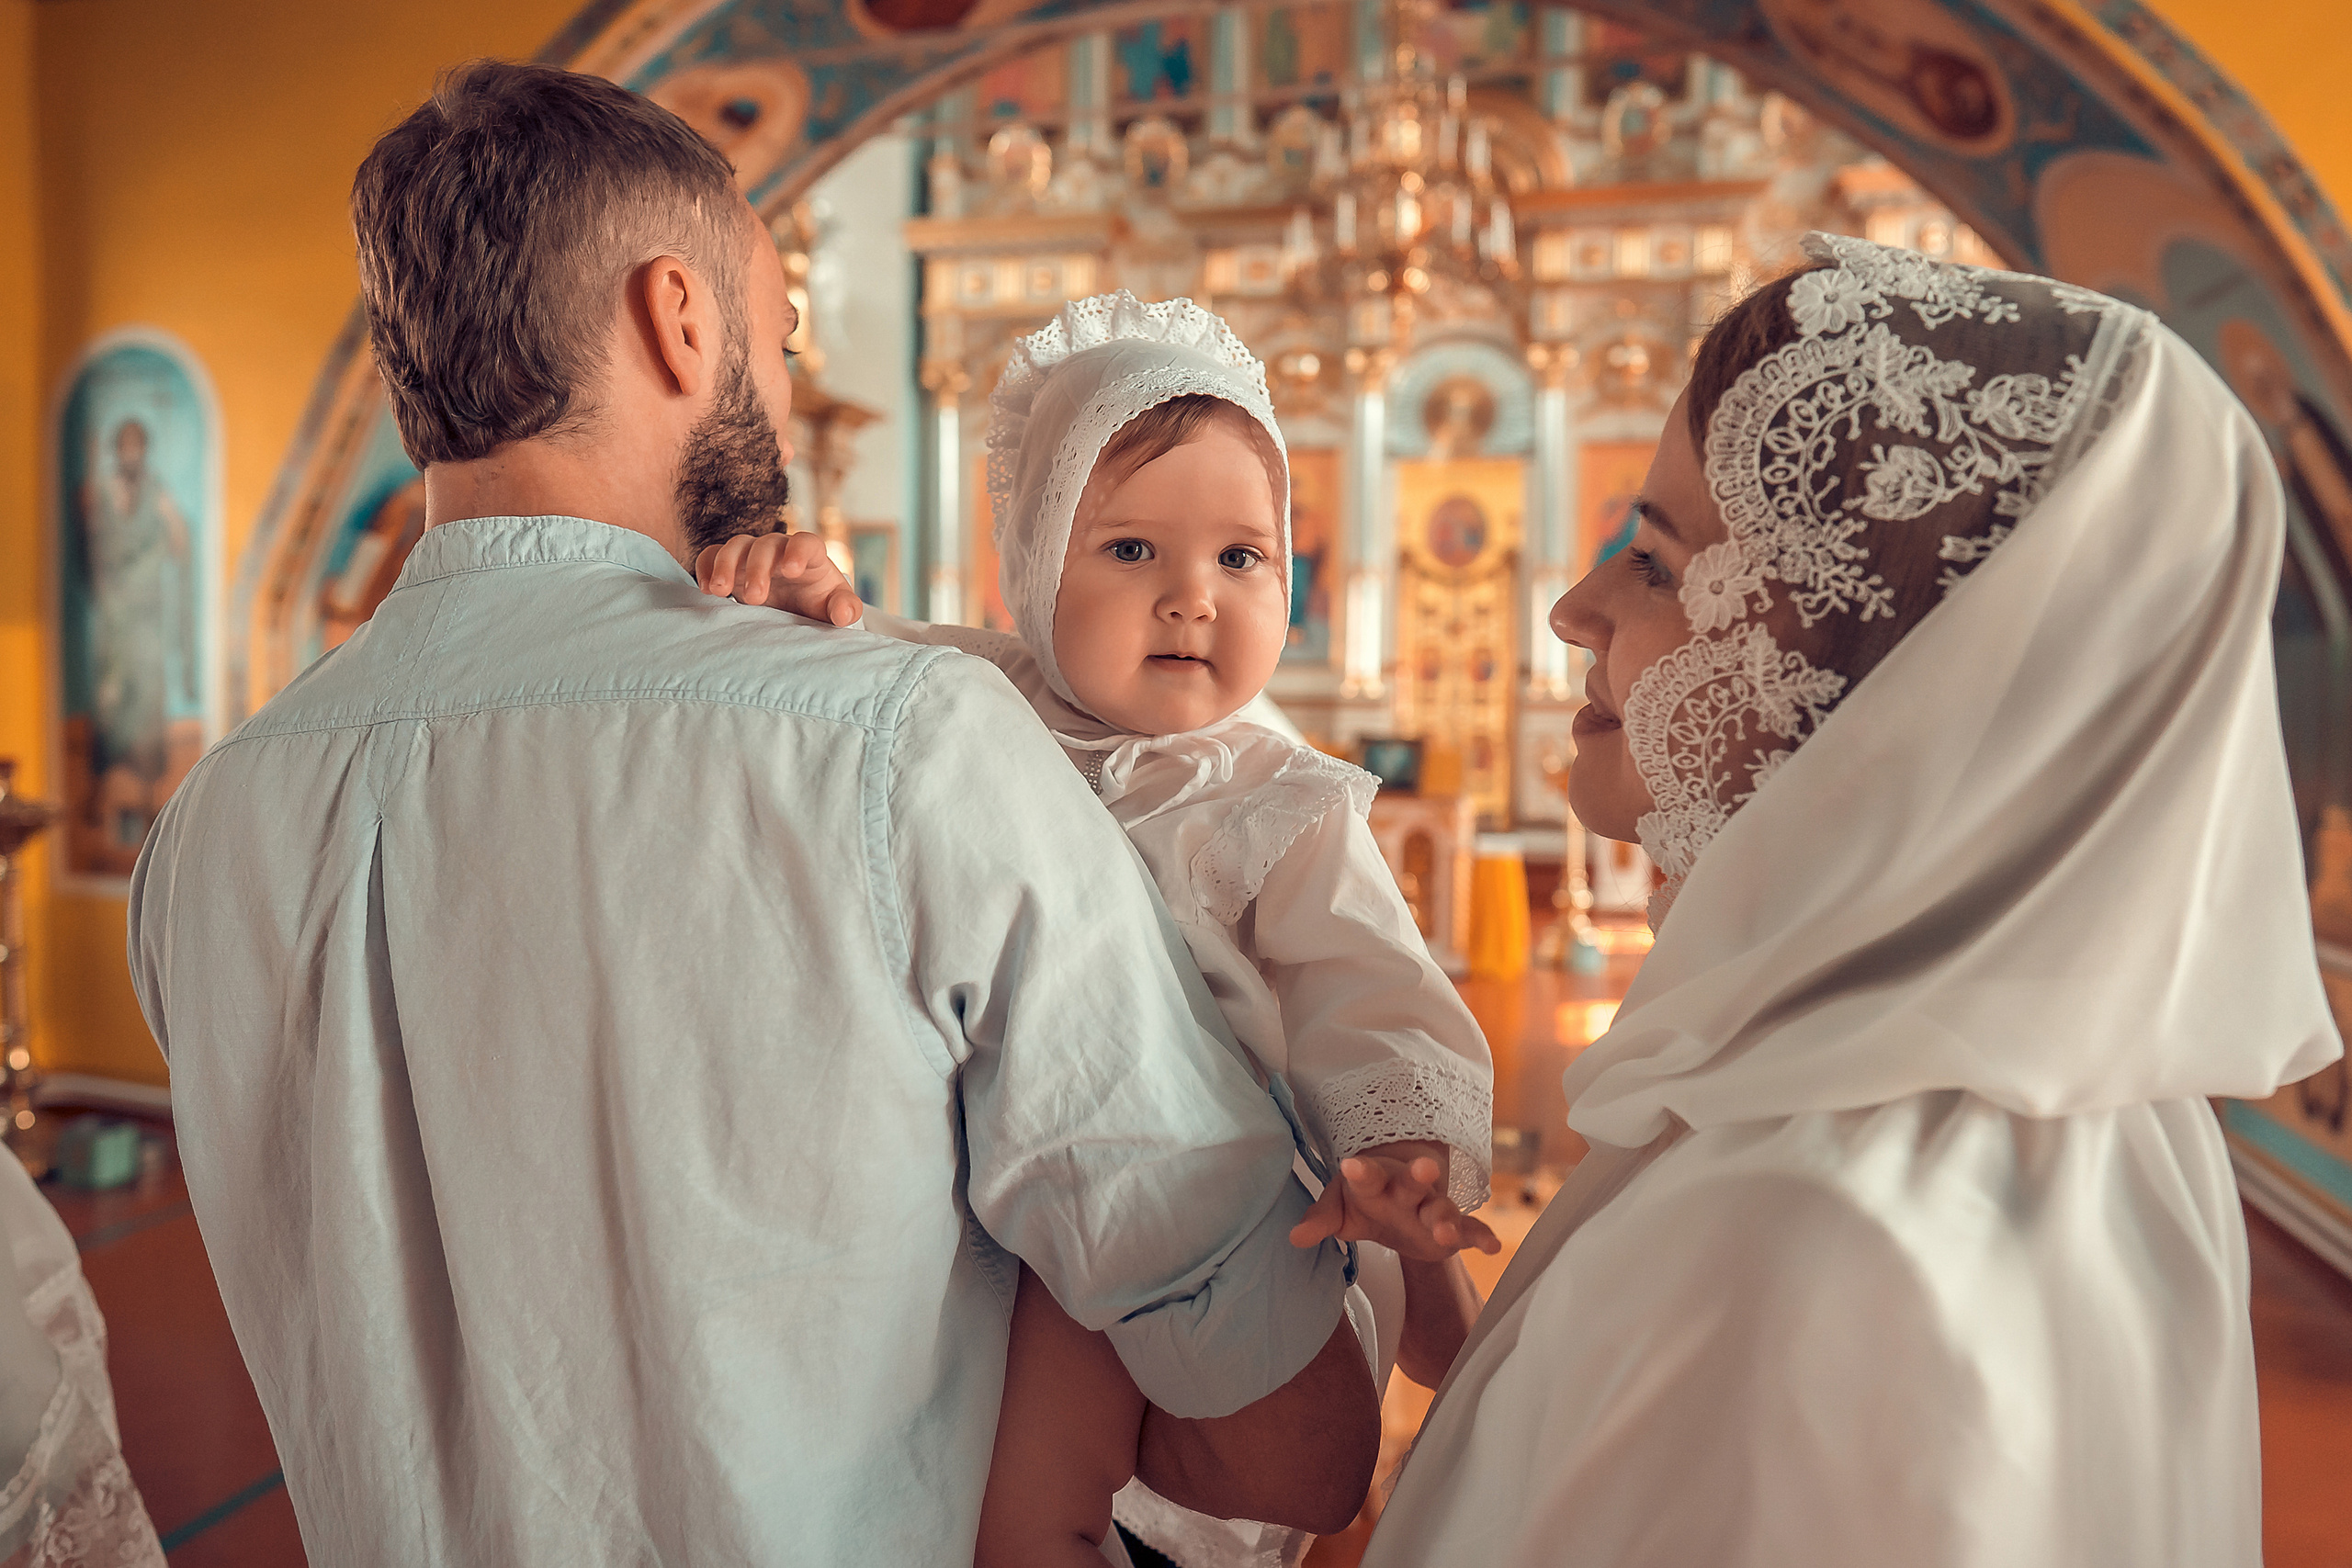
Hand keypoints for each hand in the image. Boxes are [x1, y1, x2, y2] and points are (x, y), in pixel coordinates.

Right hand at [695, 530, 862, 626]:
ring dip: (725, 566)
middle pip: (765, 546)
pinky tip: (704, 590)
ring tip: (719, 591)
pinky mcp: (730, 566)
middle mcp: (778, 550)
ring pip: (735, 546)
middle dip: (758, 569)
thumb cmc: (819, 602)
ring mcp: (751, 555)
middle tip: (757, 598)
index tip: (791, 571)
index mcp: (809, 555)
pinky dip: (704, 567)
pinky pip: (711, 556)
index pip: (805, 542)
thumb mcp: (835, 607)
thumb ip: (845, 608)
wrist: (797, 606)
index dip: (798, 551)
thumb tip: (844, 614)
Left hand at [1287, 1139, 1500, 1261]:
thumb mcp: (1340, 1207)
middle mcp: (1408, 1192)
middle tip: (1423, 1168)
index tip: (1350, 1166)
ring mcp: (1432, 1209)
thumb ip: (1321, 1219)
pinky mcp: (1453, 1230)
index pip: (1367, 1174)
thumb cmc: (1364, 1200)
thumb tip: (1295, 1237)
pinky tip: (1495, 1247)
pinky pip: (1471, 1231)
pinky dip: (1483, 1237)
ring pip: (1442, 1210)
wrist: (1397, 1202)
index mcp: (1376, 1181)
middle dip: (1418, 1176)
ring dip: (1446, 1218)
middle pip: (1413, 1183)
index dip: (1360, 1172)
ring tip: (1446, 1231)